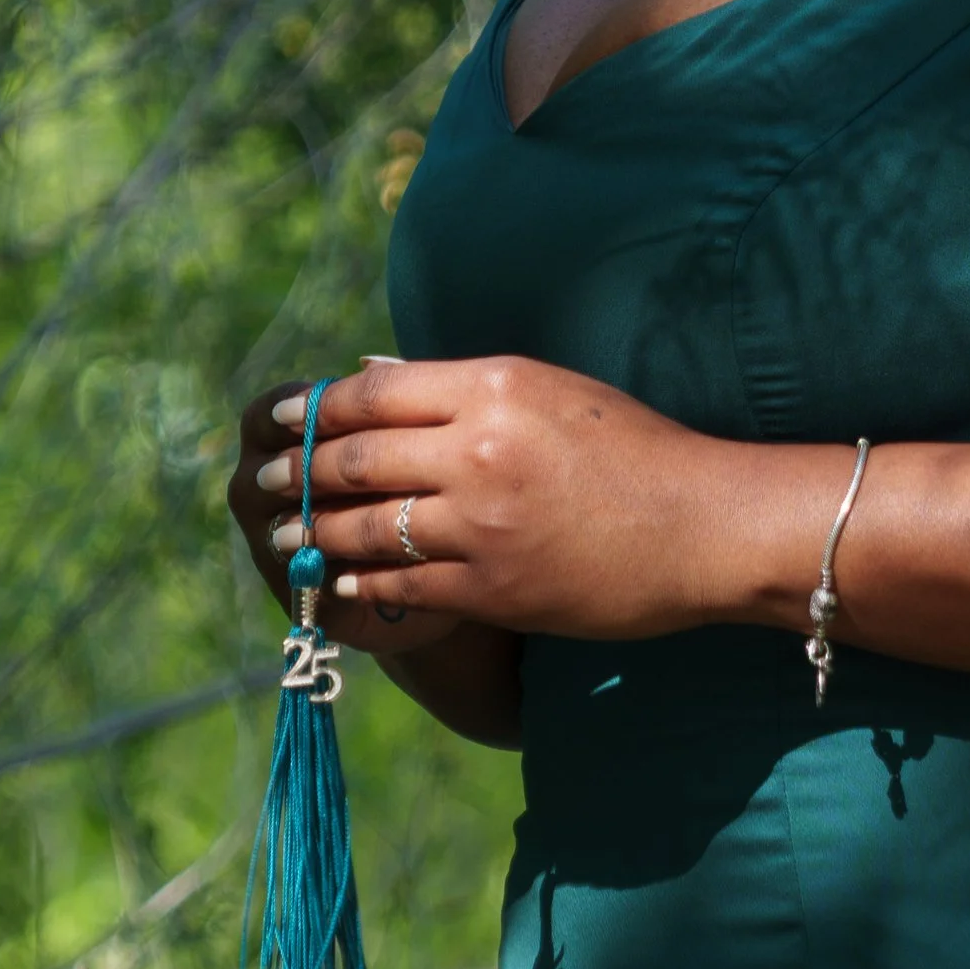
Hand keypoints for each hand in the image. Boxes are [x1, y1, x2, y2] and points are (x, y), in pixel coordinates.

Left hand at [243, 356, 789, 641]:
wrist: (704, 526)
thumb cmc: (637, 449)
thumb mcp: (552, 390)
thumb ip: (462, 388)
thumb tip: (372, 380)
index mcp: (495, 387)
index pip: (373, 393)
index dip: (314, 409)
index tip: (279, 419)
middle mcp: (479, 450)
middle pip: (355, 459)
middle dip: (297, 473)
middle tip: (264, 482)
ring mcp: (482, 524)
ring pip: (366, 527)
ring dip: (315, 534)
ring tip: (285, 537)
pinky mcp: (492, 588)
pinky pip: (401, 586)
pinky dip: (361, 585)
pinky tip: (342, 583)